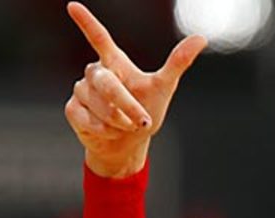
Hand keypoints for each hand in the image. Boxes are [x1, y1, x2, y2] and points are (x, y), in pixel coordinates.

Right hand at [64, 1, 205, 177]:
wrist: (127, 146)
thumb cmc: (144, 113)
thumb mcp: (164, 89)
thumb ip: (178, 62)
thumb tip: (202, 38)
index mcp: (114, 61)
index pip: (99, 37)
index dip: (86, 22)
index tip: (72, 6)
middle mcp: (96, 71)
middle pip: (105, 82)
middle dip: (125, 104)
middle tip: (140, 121)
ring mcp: (82, 89)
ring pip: (96, 102)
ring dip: (116, 120)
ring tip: (125, 126)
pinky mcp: (73, 109)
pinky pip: (85, 116)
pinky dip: (101, 128)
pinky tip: (108, 131)